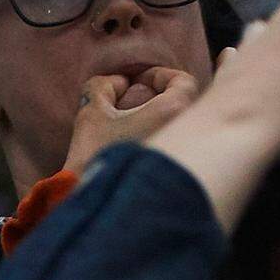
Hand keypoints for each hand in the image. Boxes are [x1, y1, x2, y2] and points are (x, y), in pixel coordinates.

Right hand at [68, 65, 201, 165]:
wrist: (93, 204)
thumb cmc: (94, 154)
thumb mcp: (91, 110)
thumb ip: (104, 86)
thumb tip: (120, 84)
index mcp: (174, 110)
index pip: (183, 81)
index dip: (158, 75)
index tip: (134, 82)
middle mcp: (187, 132)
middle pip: (184, 104)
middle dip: (158, 99)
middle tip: (131, 102)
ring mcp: (185, 154)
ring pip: (180, 127)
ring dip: (158, 120)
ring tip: (128, 125)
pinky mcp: (178, 173)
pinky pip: (176, 147)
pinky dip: (159, 139)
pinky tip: (133, 147)